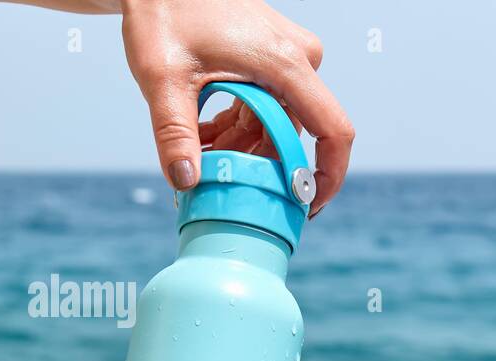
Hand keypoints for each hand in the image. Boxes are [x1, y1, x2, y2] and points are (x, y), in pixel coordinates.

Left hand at [120, 0, 353, 215]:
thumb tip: (186, 183)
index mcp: (285, 64)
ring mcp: (287, 57)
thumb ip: (174, 133)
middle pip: (295, 133)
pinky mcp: (272, 57)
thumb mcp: (161, 75)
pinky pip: (268, 104)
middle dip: (260, 164)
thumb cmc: (164, 9)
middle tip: (221, 182)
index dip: (329, 176)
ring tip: (200, 155)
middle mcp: (297, 60)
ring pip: (278, 122)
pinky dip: (240, 125)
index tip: (309, 205)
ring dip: (244, 146)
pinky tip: (204, 133)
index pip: (334, 131)